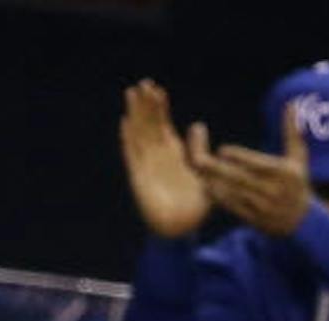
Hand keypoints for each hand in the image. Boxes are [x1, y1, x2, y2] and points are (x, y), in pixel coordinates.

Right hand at [120, 80, 210, 240]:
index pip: (163, 124)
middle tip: (142, 83)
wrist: (183, 230)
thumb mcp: (202, 172)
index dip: (159, 107)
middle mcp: (158, 156)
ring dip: (135, 114)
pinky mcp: (139, 177)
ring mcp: (147, 165)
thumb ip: (198, 149)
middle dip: (145, 104)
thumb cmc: (194, 207)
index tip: (158, 89)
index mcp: (173, 153)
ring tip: (131, 93)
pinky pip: (132, 155)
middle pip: (148, 124)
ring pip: (139, 133)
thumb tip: (197, 124)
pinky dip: (129, 139)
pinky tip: (126, 123)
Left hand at [197, 109, 313, 238]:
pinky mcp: (256, 220)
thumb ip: (292, 131)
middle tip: (200, 159)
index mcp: (283, 174)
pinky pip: (235, 208)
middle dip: (219, 169)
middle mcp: (273, 191)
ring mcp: (263, 207)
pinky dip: (221, 198)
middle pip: (242, 179)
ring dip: (216, 182)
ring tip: (200, 171)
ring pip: (235, 194)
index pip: (258, 165)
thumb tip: (291, 104)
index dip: (240, 158)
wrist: (302, 222)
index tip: (223, 150)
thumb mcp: (298, 157)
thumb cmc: (297, 183)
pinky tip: (208, 187)